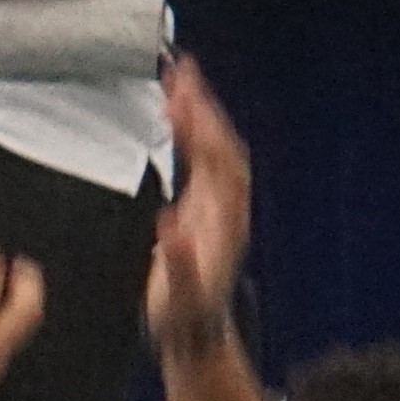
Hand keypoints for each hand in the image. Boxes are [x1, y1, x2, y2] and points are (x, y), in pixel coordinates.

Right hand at [147, 54, 250, 357]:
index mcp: (224, 221)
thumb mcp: (179, 296)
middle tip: (181, 69)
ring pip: (215, 146)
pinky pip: (203, 157)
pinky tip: (174, 114)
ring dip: (199, 112)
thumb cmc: (183, 315)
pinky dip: (191, 130)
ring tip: (178, 78)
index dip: (201, 128)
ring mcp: (218, 204)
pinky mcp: (204, 205)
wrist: (194, 331)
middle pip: (221, 143)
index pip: (217, 161)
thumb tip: (172, 227)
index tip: (180, 99)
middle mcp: (227, 206)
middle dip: (203, 105)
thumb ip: (179, 263)